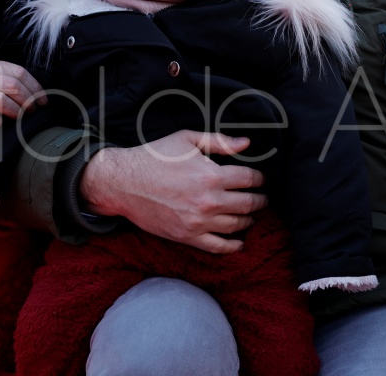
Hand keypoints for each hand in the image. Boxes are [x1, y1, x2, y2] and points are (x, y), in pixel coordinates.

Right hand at [0, 56, 46, 135]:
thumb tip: (29, 88)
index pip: (17, 72)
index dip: (34, 87)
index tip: (42, 99)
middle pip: (12, 85)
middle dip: (28, 100)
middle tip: (33, 111)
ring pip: (1, 100)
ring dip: (16, 111)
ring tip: (20, 118)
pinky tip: (0, 124)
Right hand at [80, 129, 268, 253]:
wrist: (124, 183)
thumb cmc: (155, 157)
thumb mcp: (187, 139)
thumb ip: (219, 141)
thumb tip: (247, 144)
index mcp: (211, 175)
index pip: (249, 179)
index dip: (259, 178)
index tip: (260, 179)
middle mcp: (209, 201)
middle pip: (248, 204)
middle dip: (259, 200)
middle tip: (262, 198)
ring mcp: (199, 222)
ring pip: (236, 225)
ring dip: (249, 220)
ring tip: (250, 215)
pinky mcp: (187, 236)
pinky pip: (218, 246)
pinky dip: (233, 246)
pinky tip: (239, 242)